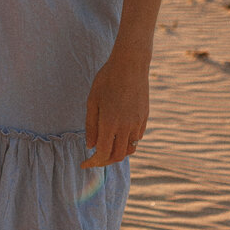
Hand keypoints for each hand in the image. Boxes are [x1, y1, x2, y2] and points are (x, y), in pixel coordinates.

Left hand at [83, 47, 148, 166]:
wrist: (130, 65)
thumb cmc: (106, 80)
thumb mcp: (92, 101)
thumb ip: (91, 126)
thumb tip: (90, 146)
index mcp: (109, 123)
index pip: (103, 153)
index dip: (93, 162)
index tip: (85, 164)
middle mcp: (125, 126)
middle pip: (118, 156)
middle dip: (105, 161)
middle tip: (95, 157)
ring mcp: (137, 123)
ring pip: (130, 148)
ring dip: (118, 152)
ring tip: (107, 146)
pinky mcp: (145, 117)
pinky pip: (137, 137)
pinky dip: (128, 141)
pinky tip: (119, 134)